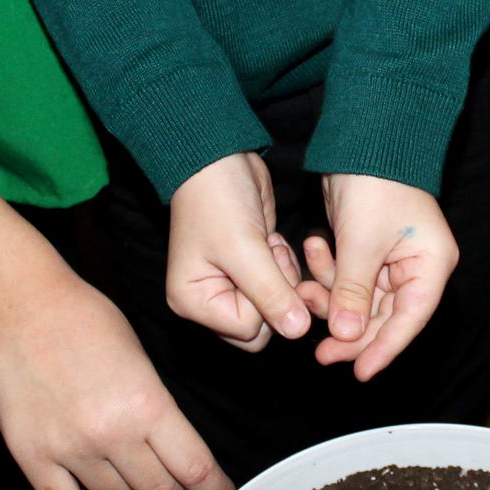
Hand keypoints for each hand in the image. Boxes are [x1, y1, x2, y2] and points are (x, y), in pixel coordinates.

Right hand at [0, 269, 232, 489]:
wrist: (20, 308)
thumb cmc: (83, 320)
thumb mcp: (141, 358)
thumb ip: (158, 408)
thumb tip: (177, 448)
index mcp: (146, 404)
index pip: (195, 469)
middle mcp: (111, 434)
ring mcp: (69, 449)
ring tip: (130, 476)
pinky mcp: (32, 456)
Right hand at [166, 152, 309, 350]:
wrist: (219, 158)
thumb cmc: (218, 199)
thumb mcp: (244, 249)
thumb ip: (271, 294)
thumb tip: (297, 330)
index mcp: (193, 303)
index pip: (248, 331)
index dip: (268, 301)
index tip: (262, 261)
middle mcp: (209, 301)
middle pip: (262, 327)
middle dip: (278, 292)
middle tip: (271, 254)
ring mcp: (229, 286)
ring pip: (275, 307)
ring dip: (283, 276)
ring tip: (267, 243)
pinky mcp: (250, 270)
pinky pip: (279, 287)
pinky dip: (283, 265)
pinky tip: (270, 239)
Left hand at [298, 174, 457, 380]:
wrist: (364, 134)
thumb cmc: (375, 182)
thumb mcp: (361, 243)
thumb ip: (353, 294)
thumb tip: (346, 337)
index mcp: (431, 265)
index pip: (409, 321)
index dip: (384, 350)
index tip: (359, 373)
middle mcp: (417, 266)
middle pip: (384, 316)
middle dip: (348, 329)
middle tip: (318, 348)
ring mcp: (392, 257)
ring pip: (360, 299)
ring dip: (330, 297)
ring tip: (303, 286)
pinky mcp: (368, 247)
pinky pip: (348, 276)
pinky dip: (328, 271)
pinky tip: (311, 249)